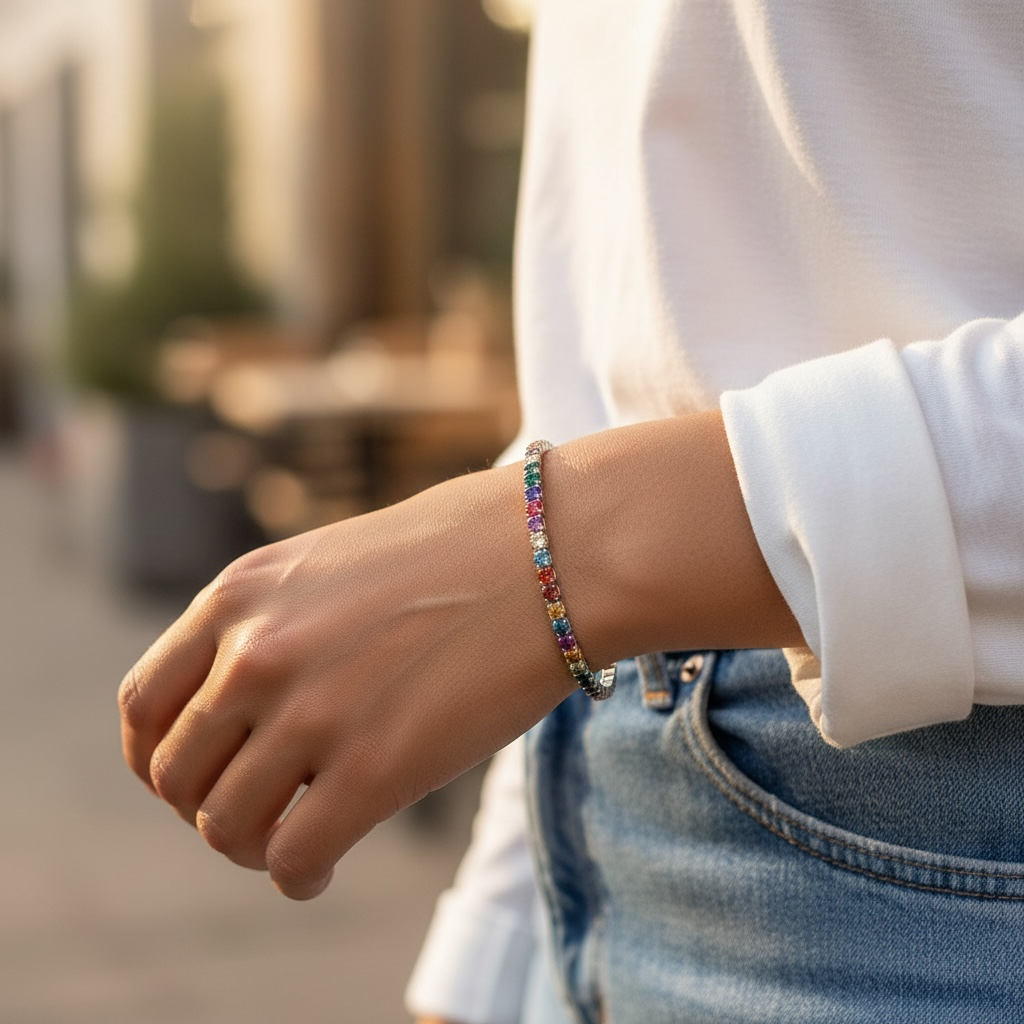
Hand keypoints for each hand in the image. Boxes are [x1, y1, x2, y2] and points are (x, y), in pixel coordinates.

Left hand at [119, 414, 799, 898]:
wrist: (557, 553)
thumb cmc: (465, 549)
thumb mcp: (336, 563)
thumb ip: (278, 623)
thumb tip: (255, 699)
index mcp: (240, 596)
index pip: (141, 706)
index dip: (158, 760)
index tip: (198, 778)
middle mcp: (256, 653)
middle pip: (177, 777)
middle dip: (211, 808)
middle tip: (261, 813)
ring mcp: (311, 713)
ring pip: (226, 827)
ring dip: (254, 847)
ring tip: (294, 842)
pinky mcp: (374, 770)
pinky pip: (292, 859)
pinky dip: (298, 876)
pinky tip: (323, 867)